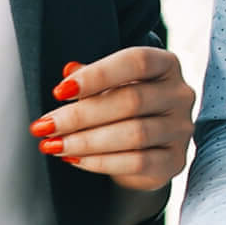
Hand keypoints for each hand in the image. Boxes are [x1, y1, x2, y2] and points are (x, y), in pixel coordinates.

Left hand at [33, 47, 193, 189]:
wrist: (146, 148)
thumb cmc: (124, 107)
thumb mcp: (108, 85)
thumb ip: (91, 77)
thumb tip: (69, 71)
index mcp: (166, 64)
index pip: (136, 62)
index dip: (97, 75)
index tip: (60, 91)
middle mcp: (180, 94)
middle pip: (131, 101)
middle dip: (80, 115)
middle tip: (45, 126)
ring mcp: (180, 129)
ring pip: (134, 134)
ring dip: (86, 141)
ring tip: (54, 145)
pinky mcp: (175, 161)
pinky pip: (137, 162)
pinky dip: (100, 162)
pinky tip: (74, 159)